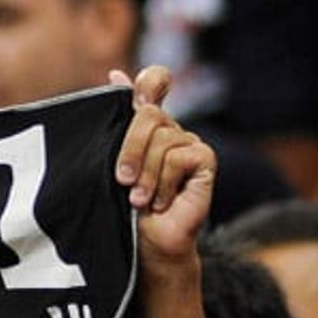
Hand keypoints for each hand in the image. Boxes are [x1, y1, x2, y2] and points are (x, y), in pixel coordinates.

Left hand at [112, 66, 214, 265]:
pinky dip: (164, 183)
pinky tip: (162, 202)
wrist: (148, 243)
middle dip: (130, 148)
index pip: (155, 81)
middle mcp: (171, 128)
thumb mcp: (111, 162)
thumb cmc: (125, 208)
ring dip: (146, 175)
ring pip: (163, 138)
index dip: (149, 81)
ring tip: (139, 199)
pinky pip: (179, 157)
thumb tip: (115, 73)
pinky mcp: (205, 160)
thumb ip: (116, 122)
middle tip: (122, 180)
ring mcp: (190, 143)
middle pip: (149, 113)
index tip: (136, 101)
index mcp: (148, 124)